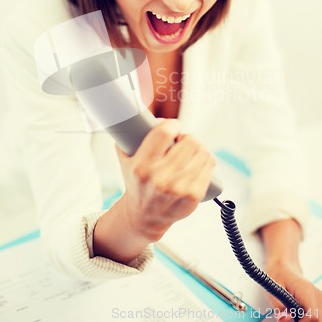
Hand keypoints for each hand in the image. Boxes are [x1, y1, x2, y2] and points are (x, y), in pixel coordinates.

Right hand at [116, 118, 215, 241]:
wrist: (144, 217)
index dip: (172, 125)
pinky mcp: (193, 196)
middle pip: (189, 141)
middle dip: (186, 137)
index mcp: (141, 167)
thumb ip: (130, 135)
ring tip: (190, 150)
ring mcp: (179, 189)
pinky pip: (209, 165)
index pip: (164, 133)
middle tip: (182, 141)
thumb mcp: (126, 159)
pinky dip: (206, 159)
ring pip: (202, 152)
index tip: (173, 126)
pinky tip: (199, 160)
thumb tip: (154, 118)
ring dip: (198, 147)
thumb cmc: (137, 182)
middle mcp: (160, 179)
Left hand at [266, 259, 321, 320]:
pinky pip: (318, 313)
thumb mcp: (273, 289)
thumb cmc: (278, 275)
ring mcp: (319, 297)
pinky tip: (300, 312)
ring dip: (308, 319)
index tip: (292, 320)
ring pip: (320, 316)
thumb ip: (279, 307)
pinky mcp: (319, 300)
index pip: (313, 315)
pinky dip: (309, 316)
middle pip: (319, 318)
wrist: (283, 266)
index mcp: (306, 290)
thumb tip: (284, 320)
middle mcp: (316, 294)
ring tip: (296, 314)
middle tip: (293, 318)